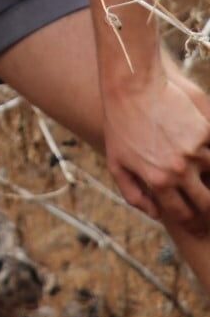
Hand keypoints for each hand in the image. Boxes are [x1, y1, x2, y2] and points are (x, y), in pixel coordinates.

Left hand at [102, 69, 209, 233]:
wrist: (132, 88)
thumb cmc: (120, 126)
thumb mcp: (116, 163)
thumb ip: (134, 193)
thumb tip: (157, 215)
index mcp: (157, 180)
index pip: (184, 214)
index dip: (193, 225)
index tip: (198, 227)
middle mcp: (179, 169)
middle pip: (207, 203)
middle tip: (209, 215)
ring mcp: (195, 150)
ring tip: (206, 182)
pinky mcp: (206, 131)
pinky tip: (207, 158)